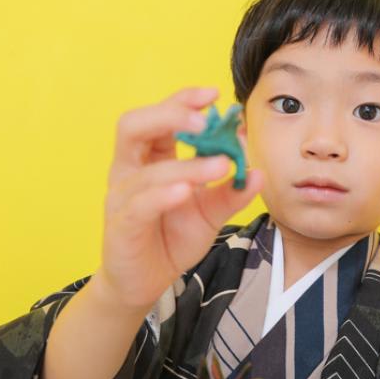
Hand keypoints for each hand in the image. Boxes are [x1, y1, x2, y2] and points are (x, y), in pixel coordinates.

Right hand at [99, 86, 262, 313]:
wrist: (145, 284)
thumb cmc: (171, 239)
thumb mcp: (209, 213)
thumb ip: (231, 192)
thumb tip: (258, 172)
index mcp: (149, 159)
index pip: (159, 116)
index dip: (182, 100)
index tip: (214, 94)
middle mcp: (129, 172)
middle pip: (134, 126)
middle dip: (169, 115)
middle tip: (205, 120)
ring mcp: (121, 199)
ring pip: (146, 171)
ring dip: (186, 165)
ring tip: (220, 164)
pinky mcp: (121, 227)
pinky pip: (138, 206)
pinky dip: (163, 195)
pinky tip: (186, 191)